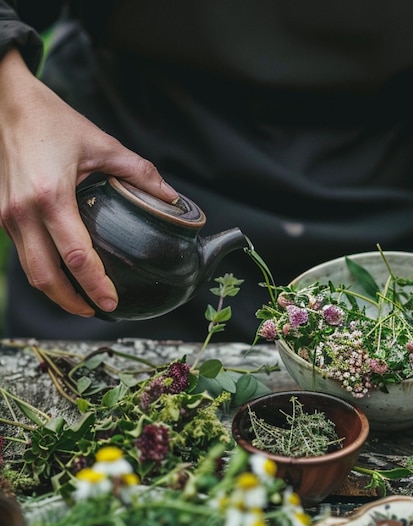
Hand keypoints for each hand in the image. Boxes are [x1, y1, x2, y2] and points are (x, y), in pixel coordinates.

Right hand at [0, 48, 178, 316]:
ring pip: (30, 270)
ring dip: (55, 292)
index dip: (95, 285)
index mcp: (51, 196)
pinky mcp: (0, 214)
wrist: (4, 101)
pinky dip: (44, 272)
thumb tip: (171, 197)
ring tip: (83, 302)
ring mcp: (6, 216)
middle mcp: (22, 212)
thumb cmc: (51, 121)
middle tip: (99, 311)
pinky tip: (64, 276)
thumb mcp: (102, 144)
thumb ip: (140, 173)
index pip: (77, 256)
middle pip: (45, 276)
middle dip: (72, 301)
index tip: (112, 302)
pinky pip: (23, 254)